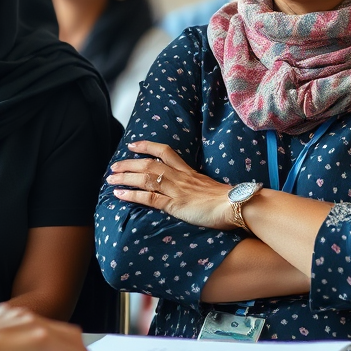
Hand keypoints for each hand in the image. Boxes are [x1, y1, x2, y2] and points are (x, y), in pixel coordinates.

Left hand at [106, 140, 233, 229]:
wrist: (239, 206)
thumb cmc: (230, 201)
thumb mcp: (212, 188)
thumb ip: (199, 187)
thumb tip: (194, 190)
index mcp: (189, 171)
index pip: (165, 151)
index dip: (147, 146)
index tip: (133, 145)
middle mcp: (180, 176)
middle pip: (149, 164)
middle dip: (129, 164)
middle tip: (113, 165)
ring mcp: (177, 189)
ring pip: (145, 178)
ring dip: (125, 177)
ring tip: (110, 178)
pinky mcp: (175, 204)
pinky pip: (149, 198)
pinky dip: (132, 195)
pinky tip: (119, 194)